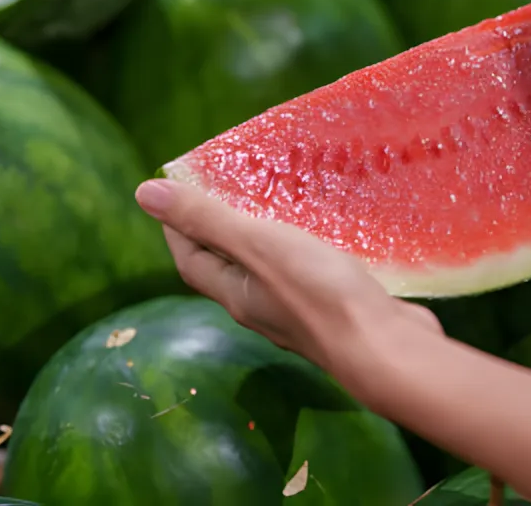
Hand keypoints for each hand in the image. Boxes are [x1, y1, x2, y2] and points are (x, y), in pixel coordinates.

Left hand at [134, 179, 441, 392]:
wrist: (385, 347)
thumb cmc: (317, 294)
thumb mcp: (256, 245)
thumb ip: (207, 219)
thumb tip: (144, 194)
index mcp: (235, 294)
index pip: (191, 258)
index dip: (178, 224)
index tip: (178, 188)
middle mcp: (261, 306)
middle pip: (228, 264)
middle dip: (222, 225)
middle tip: (228, 182)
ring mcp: (300, 309)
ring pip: (271, 267)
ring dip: (266, 233)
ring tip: (276, 195)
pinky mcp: (335, 304)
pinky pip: (307, 270)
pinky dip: (305, 243)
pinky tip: (323, 226)